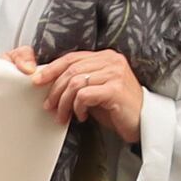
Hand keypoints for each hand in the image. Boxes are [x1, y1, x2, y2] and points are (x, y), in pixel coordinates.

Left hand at [14, 47, 144, 145]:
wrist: (142, 123)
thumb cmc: (118, 108)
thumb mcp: (96, 90)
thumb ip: (80, 82)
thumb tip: (52, 85)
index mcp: (105, 57)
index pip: (72, 58)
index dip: (52, 68)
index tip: (37, 80)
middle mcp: (111, 61)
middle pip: (71, 70)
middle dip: (55, 90)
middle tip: (49, 106)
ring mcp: (114, 73)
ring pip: (75, 83)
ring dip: (64, 102)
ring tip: (64, 115)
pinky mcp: (115, 89)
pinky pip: (85, 95)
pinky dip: (78, 107)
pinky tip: (82, 116)